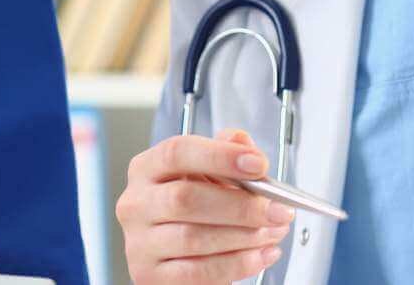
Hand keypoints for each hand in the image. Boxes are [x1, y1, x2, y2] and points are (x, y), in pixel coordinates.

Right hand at [116, 128, 294, 283]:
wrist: (165, 250)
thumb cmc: (186, 205)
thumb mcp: (202, 172)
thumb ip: (223, 151)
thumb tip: (242, 143)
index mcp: (146, 168)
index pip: (177, 152)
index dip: (220, 156)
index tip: (258, 164)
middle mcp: (137, 203)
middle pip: (186, 198)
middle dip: (240, 205)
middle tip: (277, 208)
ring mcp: (140, 242)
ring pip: (193, 238)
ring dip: (244, 236)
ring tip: (274, 231)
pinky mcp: (150, 275)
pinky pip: (197, 272)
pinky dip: (236, 264)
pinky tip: (260, 254)